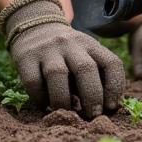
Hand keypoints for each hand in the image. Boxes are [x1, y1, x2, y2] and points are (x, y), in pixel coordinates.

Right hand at [0, 0, 124, 115]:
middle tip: (92, 116)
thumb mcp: (85, 54)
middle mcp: (71, 44)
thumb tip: (102, 109)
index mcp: (91, 45)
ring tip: (67, 113)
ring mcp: (48, 49)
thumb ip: (94, 76)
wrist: (35, 26)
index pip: (111, 63)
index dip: (115, 87)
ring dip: (63, 100)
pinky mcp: (26, 57)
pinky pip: (34, 82)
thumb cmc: (66, 52)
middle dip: (92, 96)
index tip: (111, 107)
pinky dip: (40, 99)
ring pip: (57, 74)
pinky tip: (45, 105)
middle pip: (86, 69)